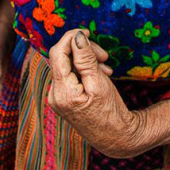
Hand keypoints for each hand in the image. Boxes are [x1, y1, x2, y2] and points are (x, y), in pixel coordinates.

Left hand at [48, 30, 169, 157]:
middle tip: (104, 55)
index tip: (86, 31)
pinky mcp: (64, 98)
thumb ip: (85, 58)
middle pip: (62, 58)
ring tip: (106, 66)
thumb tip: (77, 36)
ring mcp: (58, 98)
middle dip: (82, 50)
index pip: (57, 53)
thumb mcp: (99, 82)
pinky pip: (70, 75)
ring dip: (86, 60)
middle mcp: (54, 95)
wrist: (115, 137)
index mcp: (62, 92)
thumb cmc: (110, 112)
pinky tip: (100, 73)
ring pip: (68, 65)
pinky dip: (84, 70)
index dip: (70, 38)